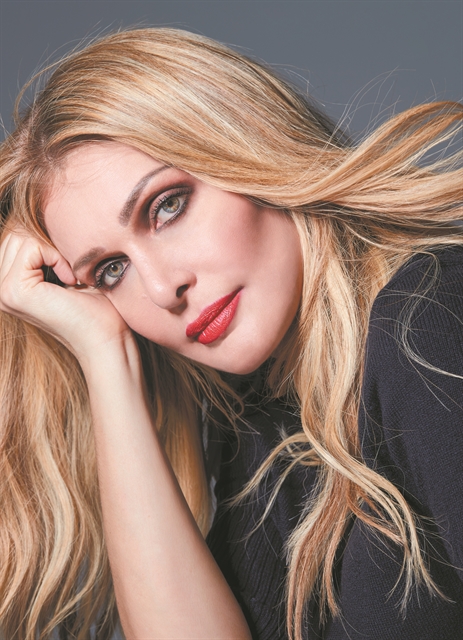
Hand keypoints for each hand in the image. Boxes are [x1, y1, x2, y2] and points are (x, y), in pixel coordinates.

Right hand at [0, 229, 131, 360]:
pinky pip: (31, 246)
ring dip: (54, 250)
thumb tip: (38, 211)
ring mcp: (3, 292)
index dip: (48, 242)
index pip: (17, 235)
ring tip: (71, 277)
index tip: (70, 270)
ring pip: (22, 237)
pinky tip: (70, 280)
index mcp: (9, 284)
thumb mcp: (67, 269)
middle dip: (48, 244)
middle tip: (71, 273)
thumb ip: (47, 248)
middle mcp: (0, 289)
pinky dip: (56, 256)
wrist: (107, 337)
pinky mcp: (14, 291)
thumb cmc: (96, 306)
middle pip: (16, 232)